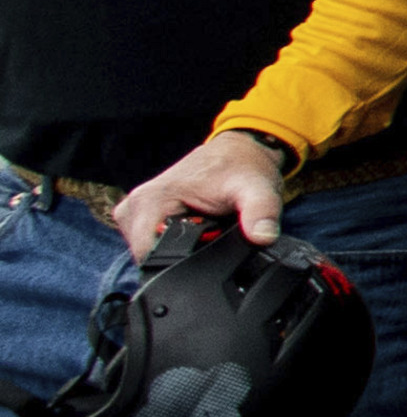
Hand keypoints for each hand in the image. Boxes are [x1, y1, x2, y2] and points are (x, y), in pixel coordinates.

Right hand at [112, 132, 287, 259]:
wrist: (238, 151)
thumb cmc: (243, 167)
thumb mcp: (258, 187)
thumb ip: (260, 211)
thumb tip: (263, 237)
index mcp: (150, 200)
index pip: (146, 255)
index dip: (178, 265)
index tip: (206, 250)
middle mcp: (135, 206)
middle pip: (147, 258)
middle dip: (180, 258)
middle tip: (211, 234)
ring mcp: (134, 212)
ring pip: (149, 254)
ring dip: (178, 251)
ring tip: (206, 229)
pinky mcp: (141, 217)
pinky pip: (152, 244)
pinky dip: (174, 244)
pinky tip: (195, 230)